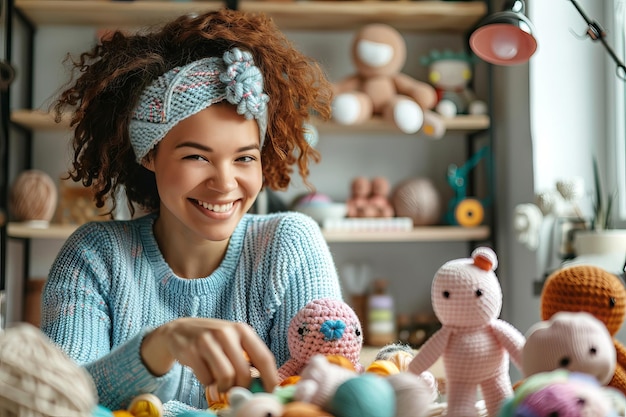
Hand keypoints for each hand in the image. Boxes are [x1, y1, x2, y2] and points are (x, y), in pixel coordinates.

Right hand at [140, 318, 277, 392]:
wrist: (179, 330)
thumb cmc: (213, 340)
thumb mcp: (234, 341)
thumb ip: (249, 358)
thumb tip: (264, 385)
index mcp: (242, 330)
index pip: (264, 357)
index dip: (270, 378)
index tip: (272, 392)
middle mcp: (226, 332)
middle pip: (244, 373)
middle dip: (242, 387)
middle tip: (237, 388)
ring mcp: (207, 341)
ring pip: (226, 377)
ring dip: (224, 386)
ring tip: (220, 381)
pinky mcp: (191, 351)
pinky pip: (206, 379)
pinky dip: (207, 382)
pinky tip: (205, 373)